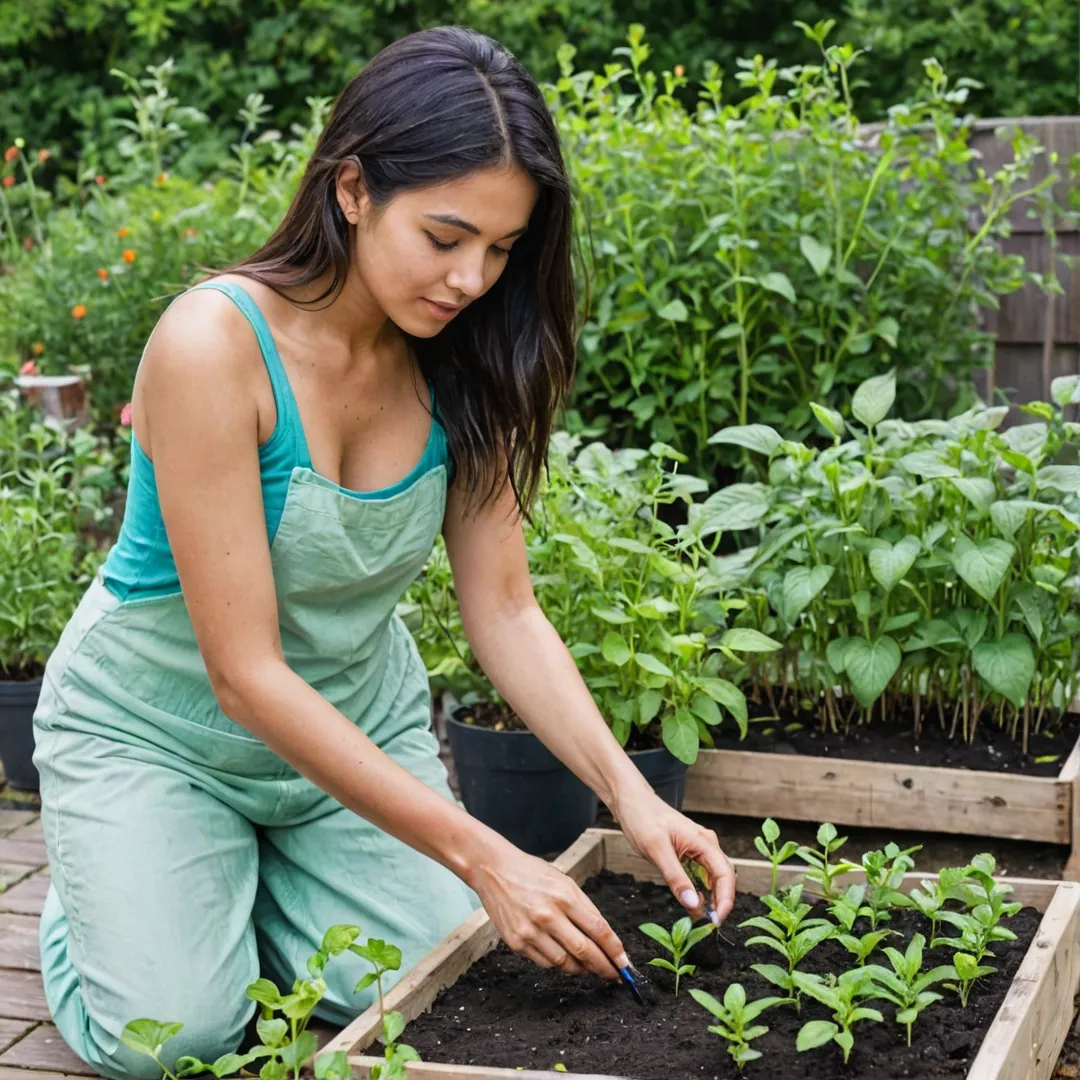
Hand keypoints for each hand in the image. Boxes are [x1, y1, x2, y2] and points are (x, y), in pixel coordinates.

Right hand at [467, 841, 627, 979]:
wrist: (493, 871)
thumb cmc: (532, 873)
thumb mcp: (564, 881)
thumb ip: (584, 907)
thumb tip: (604, 936)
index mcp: (564, 896)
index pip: (598, 930)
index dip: (615, 950)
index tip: (625, 963)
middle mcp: (548, 915)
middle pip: (584, 951)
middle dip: (604, 968)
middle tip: (615, 976)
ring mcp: (530, 931)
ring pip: (565, 963)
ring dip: (582, 970)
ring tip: (591, 969)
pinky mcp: (516, 942)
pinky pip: (545, 963)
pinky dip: (559, 964)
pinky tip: (565, 959)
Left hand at [613, 790, 735, 924]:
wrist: (630, 801)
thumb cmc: (642, 819)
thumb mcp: (657, 850)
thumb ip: (676, 877)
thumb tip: (694, 905)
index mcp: (704, 841)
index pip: (725, 874)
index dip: (725, 900)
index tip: (716, 921)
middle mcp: (706, 844)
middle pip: (723, 878)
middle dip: (719, 903)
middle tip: (707, 926)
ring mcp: (698, 848)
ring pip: (712, 878)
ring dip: (710, 898)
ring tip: (700, 920)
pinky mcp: (689, 852)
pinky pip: (700, 875)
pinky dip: (699, 891)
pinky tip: (692, 903)